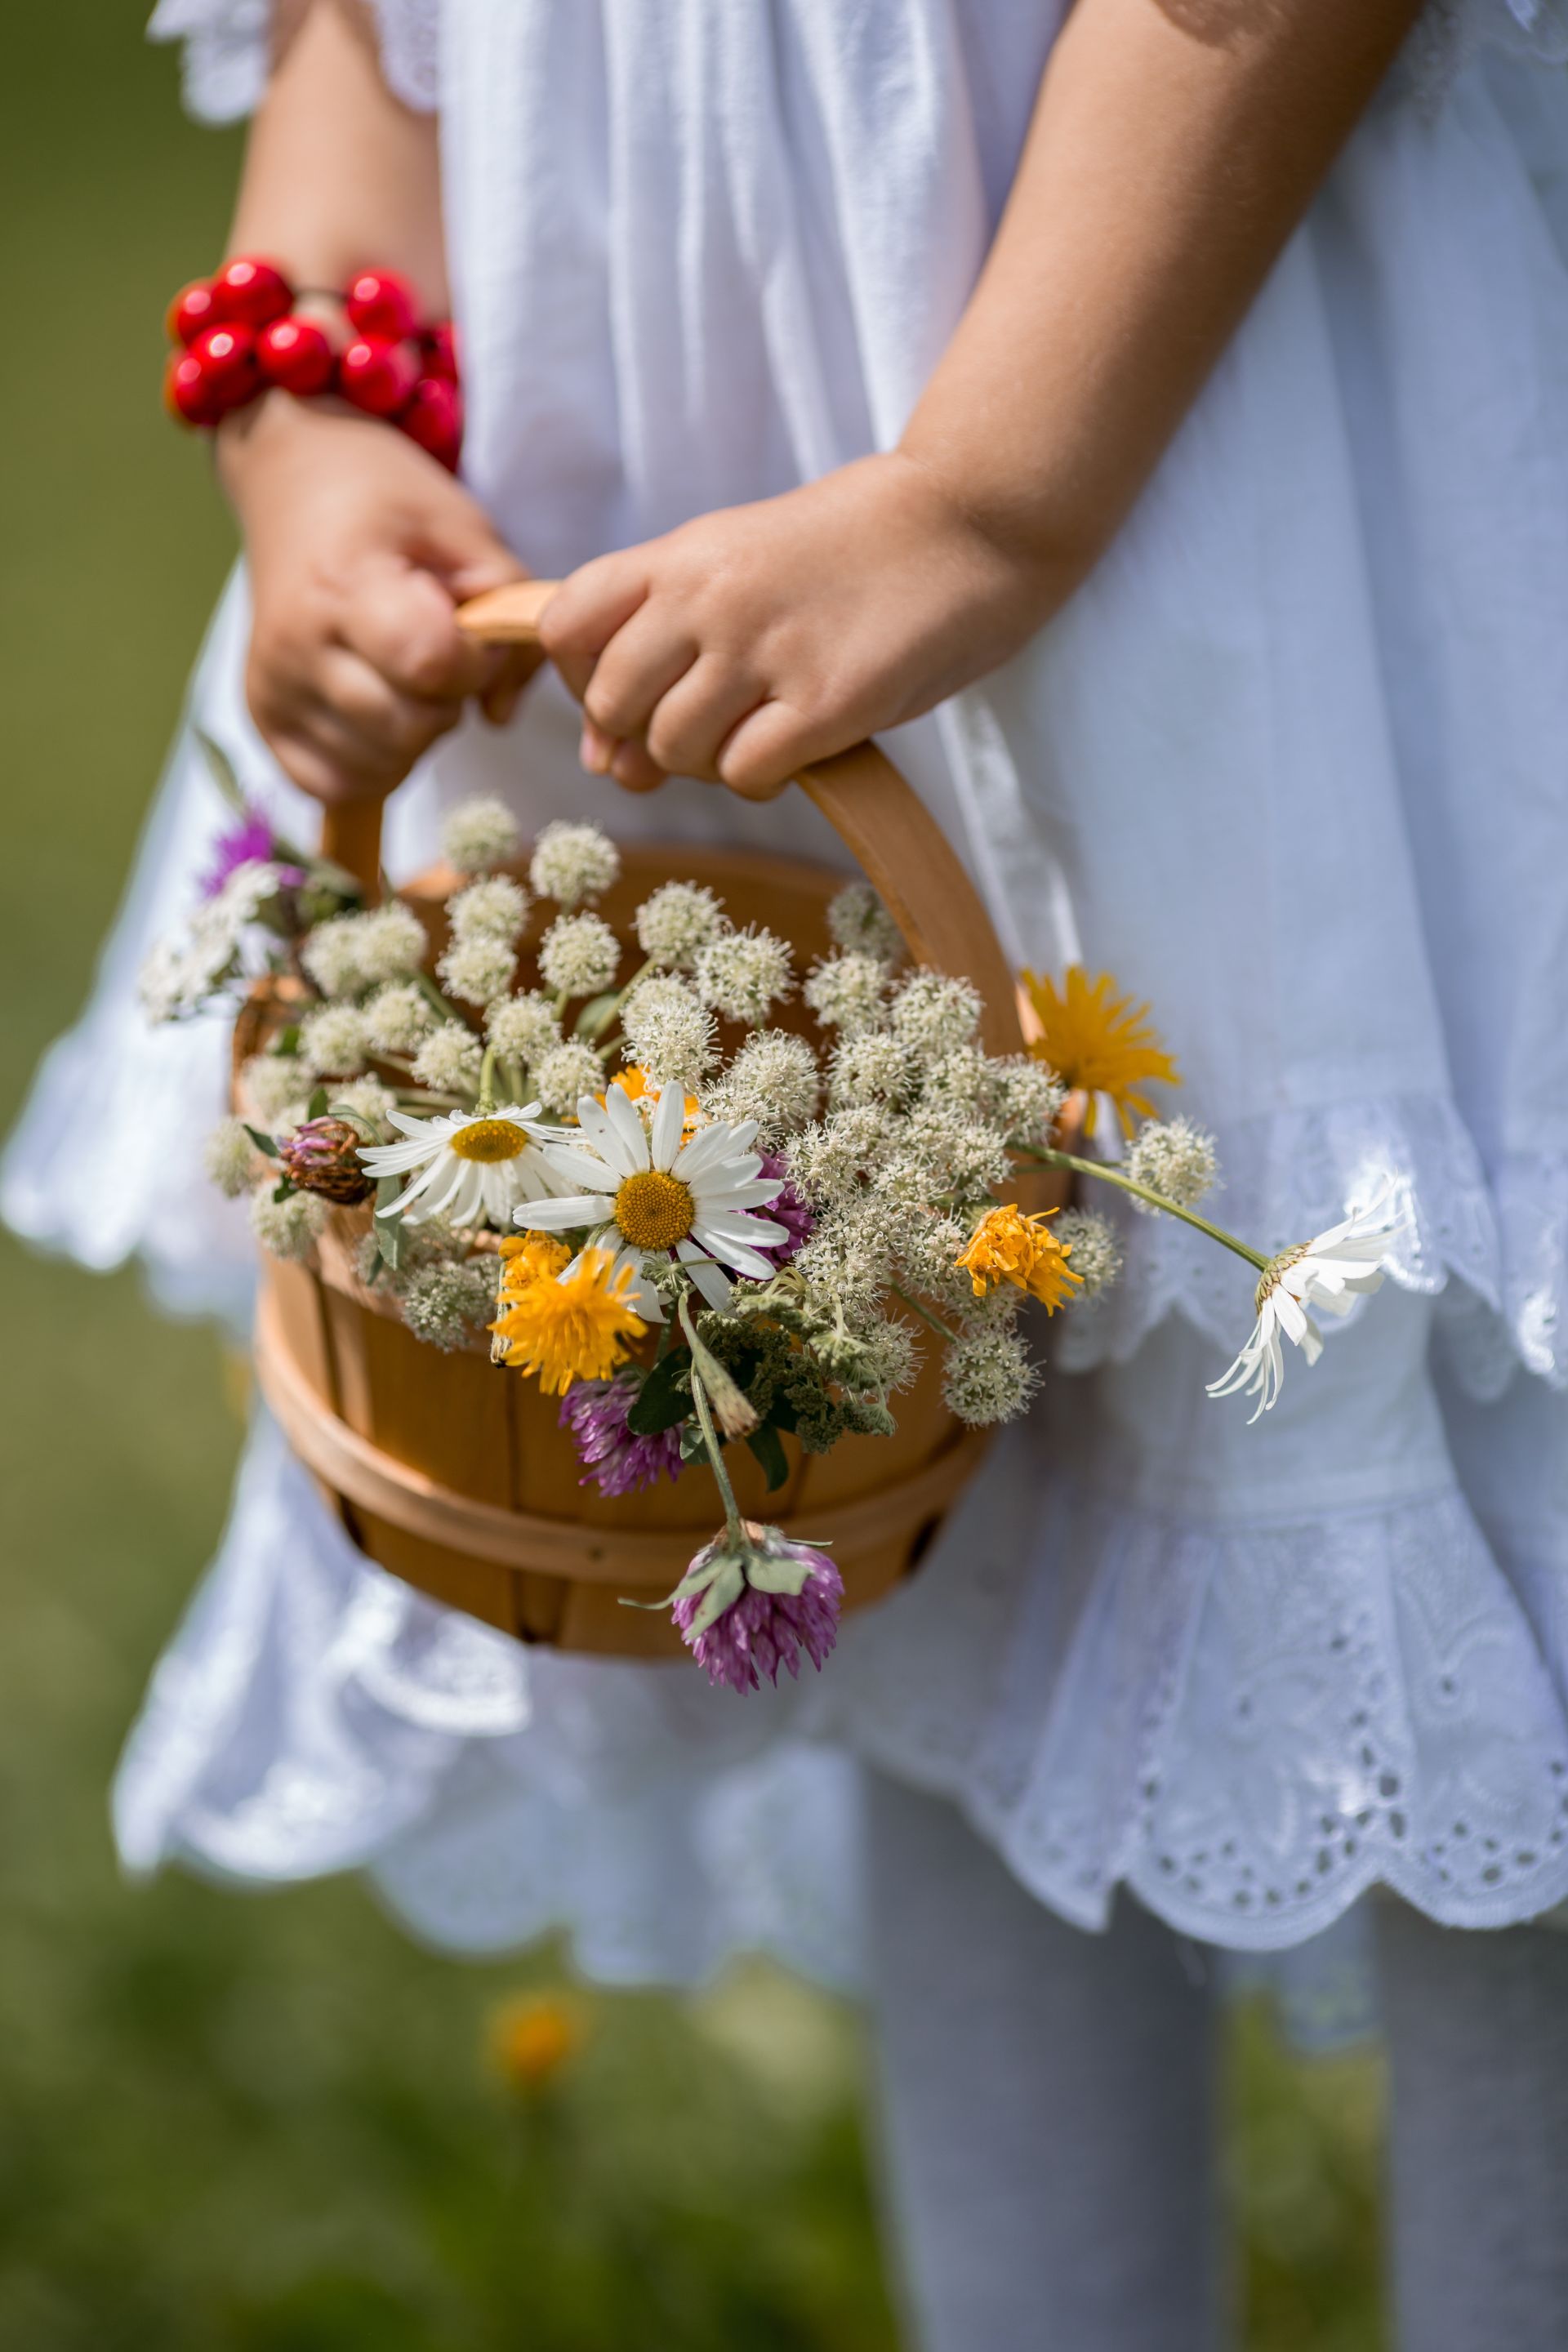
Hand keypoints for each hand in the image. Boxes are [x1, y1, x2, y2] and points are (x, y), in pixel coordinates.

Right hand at [218, 393, 538, 803]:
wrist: (295, 485)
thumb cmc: (389, 508)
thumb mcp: (467, 534)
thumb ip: (510, 617)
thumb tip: (500, 713)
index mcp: (345, 583)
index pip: (430, 663)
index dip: (470, 661)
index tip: (466, 631)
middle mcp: (296, 643)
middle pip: (408, 726)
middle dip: (446, 701)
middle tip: (436, 655)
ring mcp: (273, 688)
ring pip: (379, 765)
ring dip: (413, 735)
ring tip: (402, 675)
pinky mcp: (263, 720)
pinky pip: (337, 784)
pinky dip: (374, 763)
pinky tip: (378, 712)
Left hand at [538, 453, 1064, 799]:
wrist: (969, 518)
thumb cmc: (852, 550)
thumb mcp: (741, 564)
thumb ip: (665, 641)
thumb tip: (600, 760)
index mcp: (680, 555)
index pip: (563, 627)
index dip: (582, 677)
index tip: (635, 687)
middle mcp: (709, 598)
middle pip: (611, 705)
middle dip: (644, 736)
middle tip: (707, 723)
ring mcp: (765, 650)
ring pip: (673, 750)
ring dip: (708, 762)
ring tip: (759, 732)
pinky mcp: (826, 702)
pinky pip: (745, 775)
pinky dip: (761, 779)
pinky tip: (797, 749)